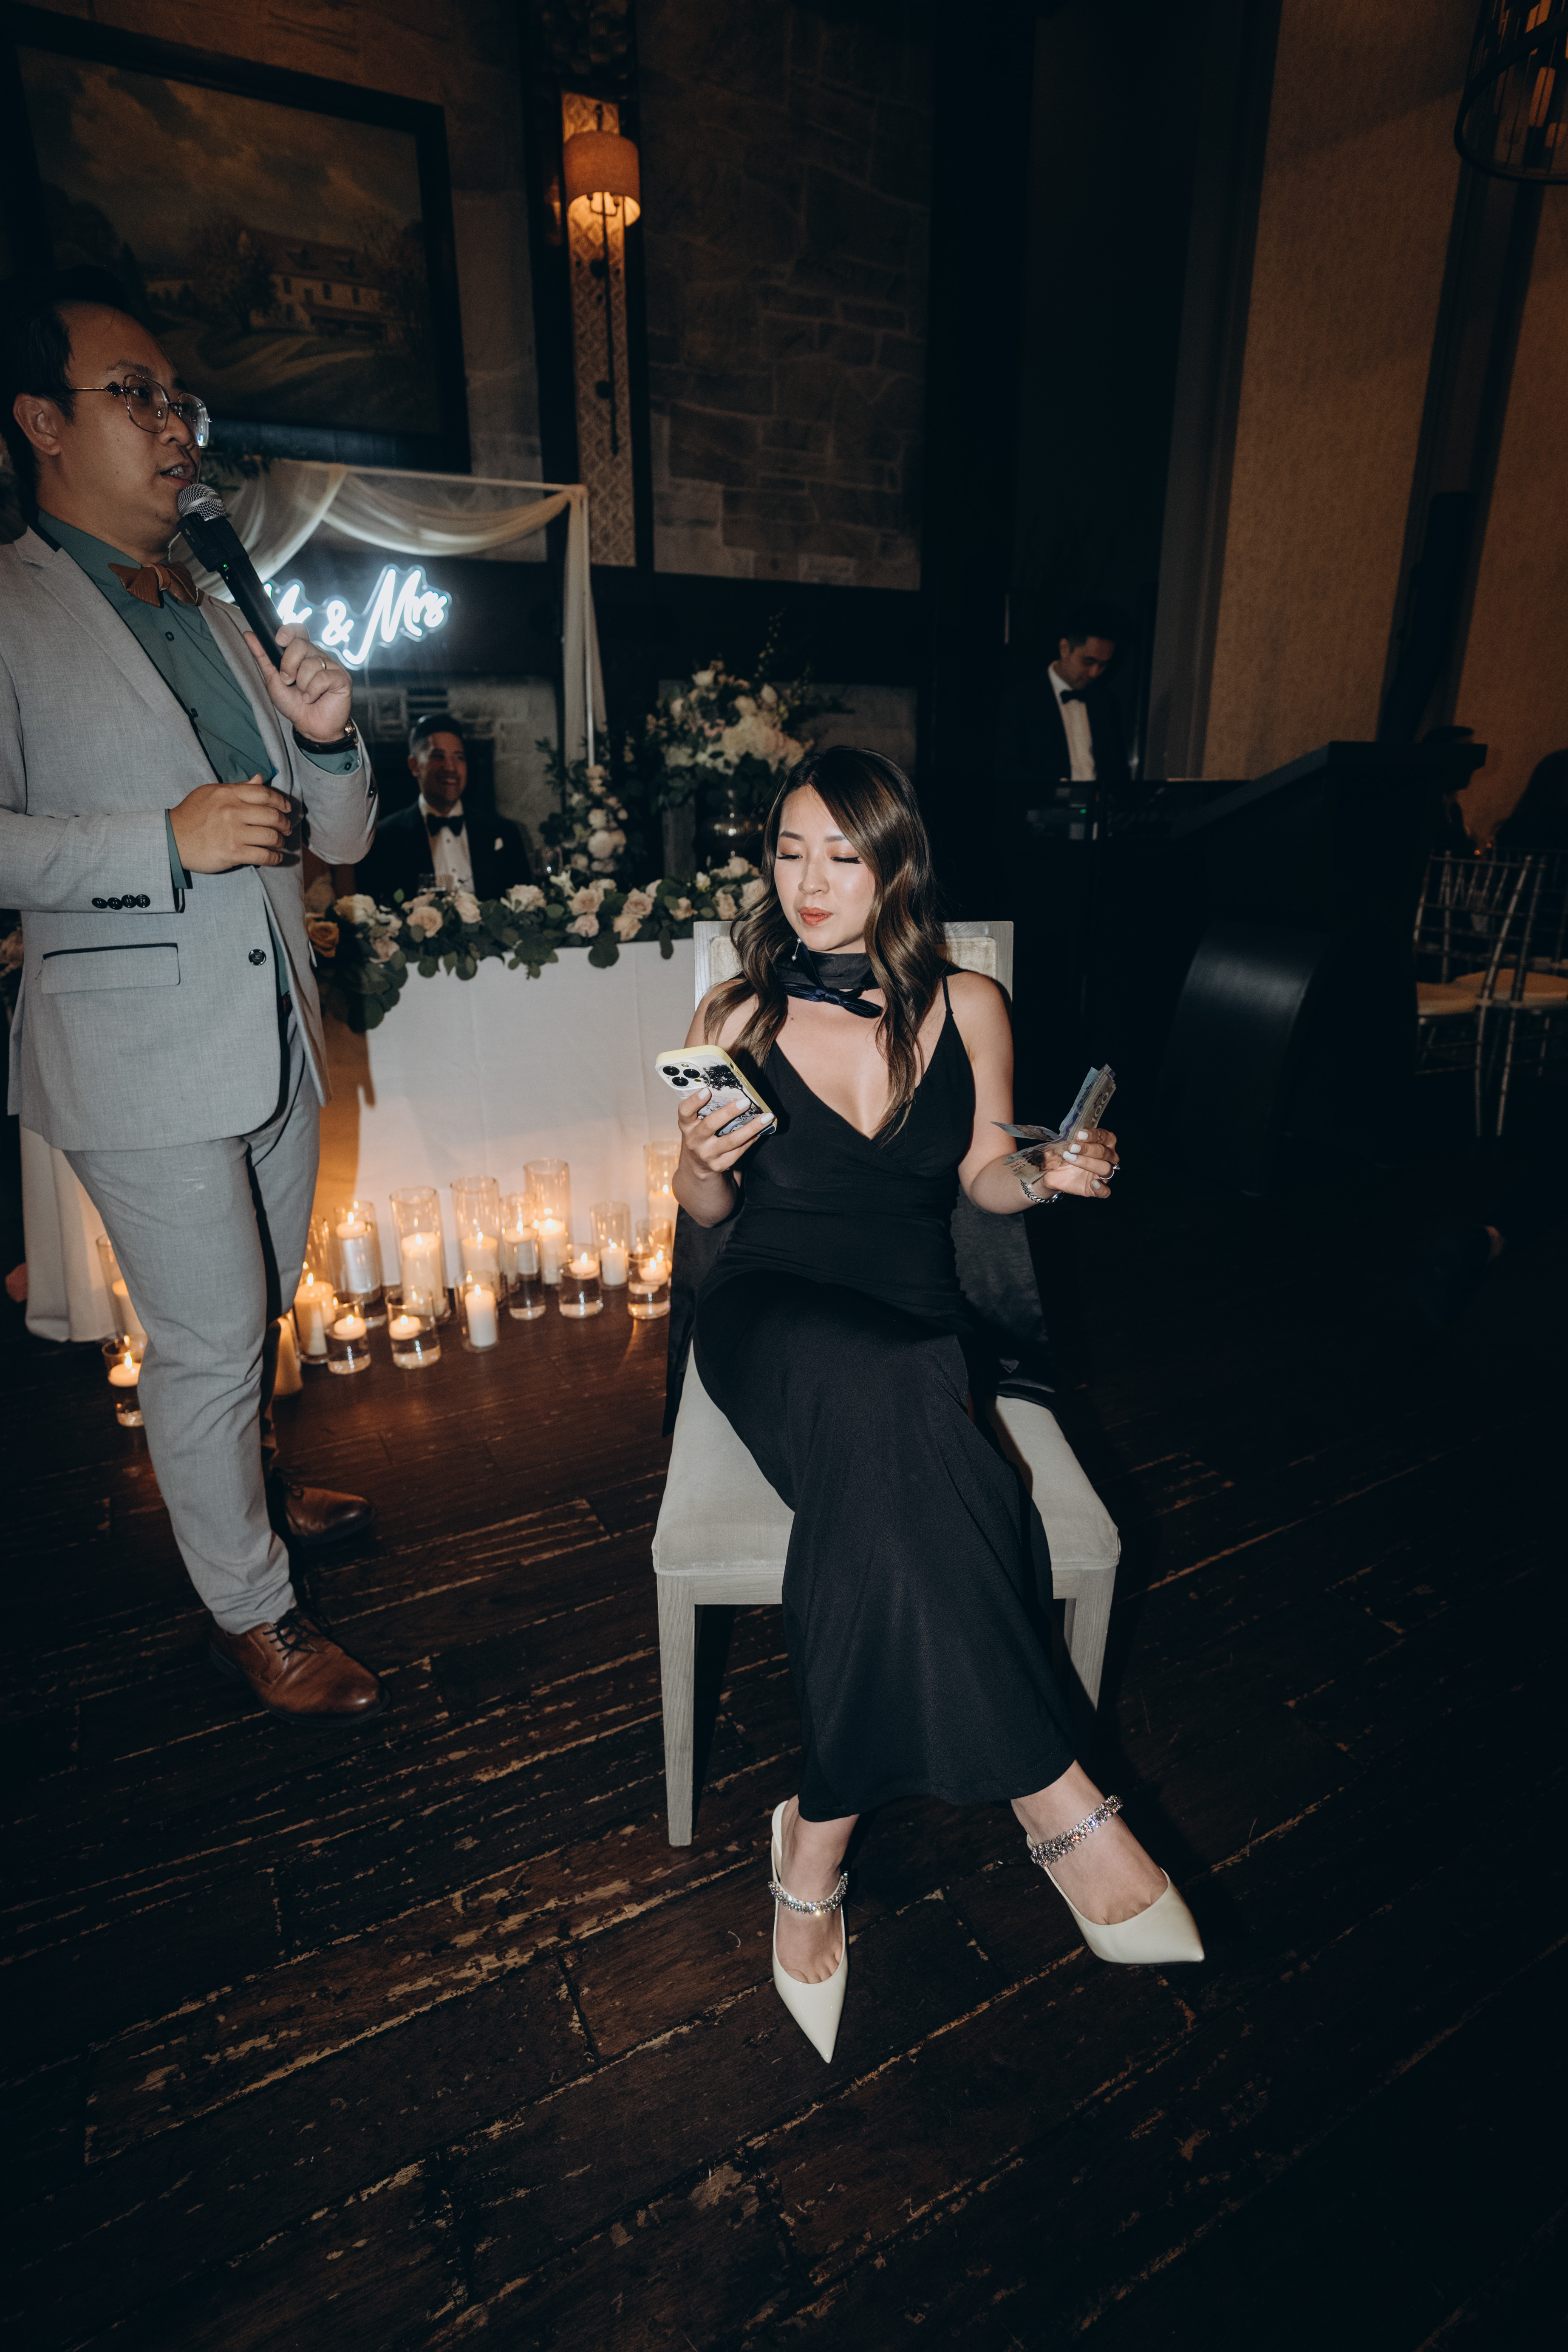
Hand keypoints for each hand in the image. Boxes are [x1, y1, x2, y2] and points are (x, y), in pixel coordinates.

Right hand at [170, 776, 294, 872]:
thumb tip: (260, 778)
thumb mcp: (211, 793)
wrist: (172, 839)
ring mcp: (233, 833)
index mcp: (228, 794)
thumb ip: (237, 787)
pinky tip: (276, 857)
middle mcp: (232, 811)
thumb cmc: (191, 815)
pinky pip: (263, 855)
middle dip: (284, 823)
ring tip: (279, 842)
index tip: (286, 808)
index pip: (264, 793)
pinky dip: (274, 858)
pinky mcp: (232, 852)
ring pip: (271, 836)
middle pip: (272, 816)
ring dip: (280, 841)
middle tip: (286, 828)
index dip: (280, 801)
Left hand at [242, 624, 351, 740]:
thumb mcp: (273, 680)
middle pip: (300, 645)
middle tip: (289, 681)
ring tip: (304, 694)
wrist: (309, 727)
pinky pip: (323, 677)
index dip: (289, 631)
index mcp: (303, 653)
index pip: (298, 630)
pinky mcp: (342, 678)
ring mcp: (331, 666)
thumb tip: (249, 635)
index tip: (279, 641)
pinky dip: (313, 691)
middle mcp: (317, 656)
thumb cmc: (294, 704)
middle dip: (288, 666)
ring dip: (302, 684)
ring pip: (310, 664)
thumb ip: (262, 657)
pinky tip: (313, 698)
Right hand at [677, 1086, 771, 1180]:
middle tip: (746, 1102)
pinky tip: (760, 1131)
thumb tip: (734, 1094)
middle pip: (710, 1124)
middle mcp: (693, 1140)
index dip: (694, 1101)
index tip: (707, 1090)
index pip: (685, 1111)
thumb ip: (706, 1109)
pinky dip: (751, 1140)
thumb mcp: (696, 1122)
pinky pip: (739, 1151)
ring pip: (731, 1140)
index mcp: (686, 1125)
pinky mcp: (718, 1165)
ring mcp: (706, 1154)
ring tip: (765, 1118)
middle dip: (729, 1112)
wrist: (698, 1163)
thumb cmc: (701, 1134)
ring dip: (751, 1128)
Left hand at [1036, 1125, 1119, 1199]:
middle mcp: (1108, 1158)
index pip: (1105, 1137)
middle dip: (1087, 1149)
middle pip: (1105, 1152)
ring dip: (1088, 1163)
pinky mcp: (1097, 1189)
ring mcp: (1104, 1174)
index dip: (1093, 1135)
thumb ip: (1063, 1142)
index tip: (1079, 1135)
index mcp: (1104, 1143)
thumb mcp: (1061, 1146)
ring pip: (1105, 1169)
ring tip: (1071, 1159)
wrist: (1053, 1174)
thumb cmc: (1063, 1156)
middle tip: (1071, 1147)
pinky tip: (1093, 1183)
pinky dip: (1101, 1188)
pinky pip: (1105, 1191)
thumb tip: (1062, 1140)